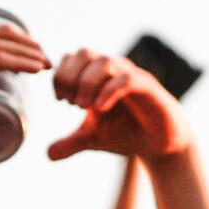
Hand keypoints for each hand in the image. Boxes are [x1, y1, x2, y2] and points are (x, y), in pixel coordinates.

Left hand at [48, 51, 193, 161]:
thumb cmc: (127, 133)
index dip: (60, 76)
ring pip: (104, 63)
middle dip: (70, 76)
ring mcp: (130, 76)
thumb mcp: (93, 139)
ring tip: (81, 107)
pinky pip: (126, 80)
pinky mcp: (147, 87)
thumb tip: (48, 154)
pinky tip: (98, 109)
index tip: (59, 99)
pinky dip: (108, 92)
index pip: (71, 59)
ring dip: (87, 83)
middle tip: (69, 102)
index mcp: (97, 76)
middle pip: (84, 53)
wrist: (160, 143)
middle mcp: (113, 70)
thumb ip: (71, 143)